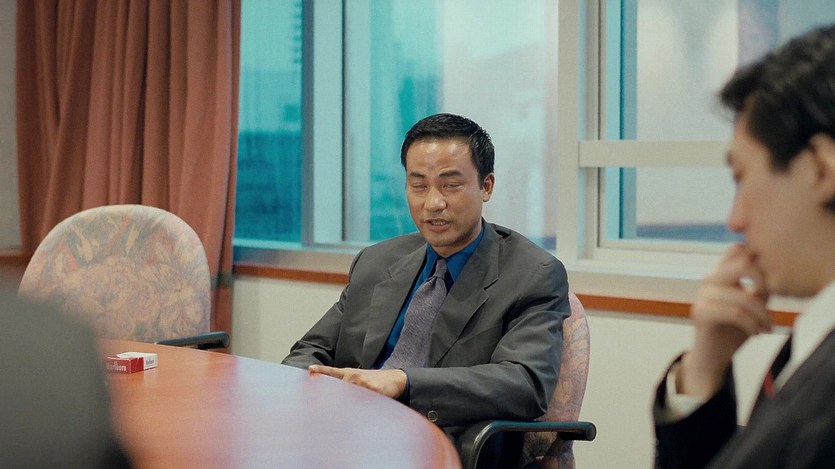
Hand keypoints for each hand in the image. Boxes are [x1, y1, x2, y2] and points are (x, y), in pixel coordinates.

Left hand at [308, 365, 407, 398]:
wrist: (395, 379)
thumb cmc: (375, 381)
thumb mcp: (360, 379)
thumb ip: (347, 384)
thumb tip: (332, 396)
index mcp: (350, 373)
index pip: (332, 372)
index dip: (321, 370)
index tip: (310, 369)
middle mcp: (354, 376)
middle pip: (338, 388)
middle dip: (332, 398)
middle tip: (324, 407)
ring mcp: (363, 383)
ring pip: (349, 396)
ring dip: (348, 404)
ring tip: (352, 406)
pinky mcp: (372, 389)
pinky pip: (362, 401)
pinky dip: (361, 406)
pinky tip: (364, 406)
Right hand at [679, 243, 770, 398]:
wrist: (713, 356)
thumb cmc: (734, 329)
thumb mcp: (753, 303)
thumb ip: (760, 286)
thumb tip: (774, 273)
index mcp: (721, 273)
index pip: (737, 250)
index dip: (759, 261)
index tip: (768, 285)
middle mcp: (710, 280)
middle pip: (742, 262)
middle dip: (764, 282)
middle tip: (770, 303)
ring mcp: (703, 295)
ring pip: (743, 295)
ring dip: (762, 314)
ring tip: (767, 327)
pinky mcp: (701, 313)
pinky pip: (734, 312)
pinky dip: (751, 324)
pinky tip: (756, 333)